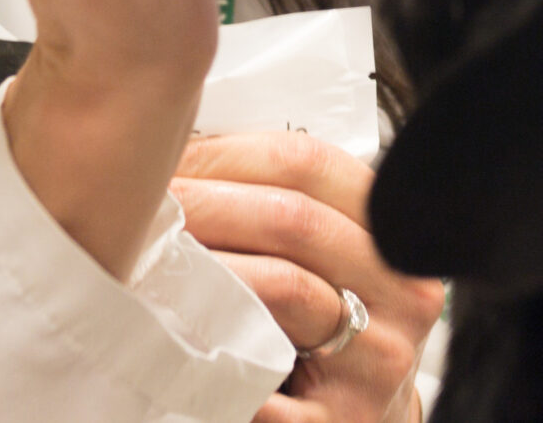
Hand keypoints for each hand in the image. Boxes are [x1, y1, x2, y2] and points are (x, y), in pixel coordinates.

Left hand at [176, 132, 444, 422]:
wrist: (362, 420)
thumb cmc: (328, 330)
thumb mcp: (328, 257)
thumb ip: (284, 206)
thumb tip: (183, 146)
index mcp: (394, 233)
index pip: (310, 162)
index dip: (228, 152)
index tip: (171, 157)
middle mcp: (401, 293)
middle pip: (292, 218)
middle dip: (202, 203)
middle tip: (141, 206)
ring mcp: (376, 362)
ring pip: (281, 286)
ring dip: (201, 268)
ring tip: (147, 259)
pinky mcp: (339, 422)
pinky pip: (264, 377)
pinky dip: (212, 353)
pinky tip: (170, 335)